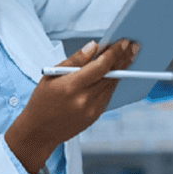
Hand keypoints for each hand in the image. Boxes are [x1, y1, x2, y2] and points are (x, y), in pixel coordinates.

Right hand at [4, 39, 138, 173]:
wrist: (39, 131)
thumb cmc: (42, 100)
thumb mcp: (51, 75)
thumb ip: (75, 60)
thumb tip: (93, 46)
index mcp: (71, 86)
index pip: (100, 66)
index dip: (114, 53)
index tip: (124, 42)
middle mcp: (83, 99)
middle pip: (110, 75)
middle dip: (123, 59)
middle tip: (133, 47)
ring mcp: (91, 110)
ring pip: (112, 85)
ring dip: (122, 70)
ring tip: (128, 56)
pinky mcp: (95, 116)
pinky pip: (108, 95)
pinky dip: (113, 82)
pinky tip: (117, 73)